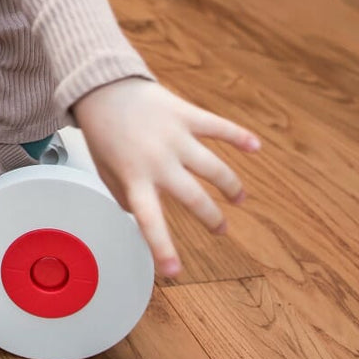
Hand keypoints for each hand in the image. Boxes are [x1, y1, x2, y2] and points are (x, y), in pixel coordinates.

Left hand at [71, 77, 260, 277]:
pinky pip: (218, 127)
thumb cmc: (103, 131)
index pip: (150, 220)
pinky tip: (255, 147)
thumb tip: (138, 215)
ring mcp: (175, 137)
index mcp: (134, 177)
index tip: (175, 271)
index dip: (163, 247)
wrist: (102, 86)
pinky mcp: (186, 114)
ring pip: (214, 168)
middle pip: (195, 197)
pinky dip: (239, 136)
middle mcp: (158, 160)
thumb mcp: (103, 169)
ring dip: (231, 185)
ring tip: (238, 198)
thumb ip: (122, 194)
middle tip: (221, 229)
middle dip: (212, 218)